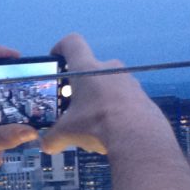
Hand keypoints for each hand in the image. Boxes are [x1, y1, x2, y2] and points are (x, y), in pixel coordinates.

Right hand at [40, 33, 150, 155]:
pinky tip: (113, 129)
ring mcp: (129, 81)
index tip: (56, 59)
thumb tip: (46, 146)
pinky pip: (125, 99)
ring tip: (95, 121)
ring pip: (109, 84)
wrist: (138, 137)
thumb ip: (53, 138)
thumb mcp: (68, 132)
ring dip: (100, 98)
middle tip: (75, 104)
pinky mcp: (143, 96)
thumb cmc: (96, 123)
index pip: (72, 43)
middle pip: (91, 68)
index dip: (61, 47)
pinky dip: (117, 110)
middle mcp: (109, 68)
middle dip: (82, 85)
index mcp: (86, 69)